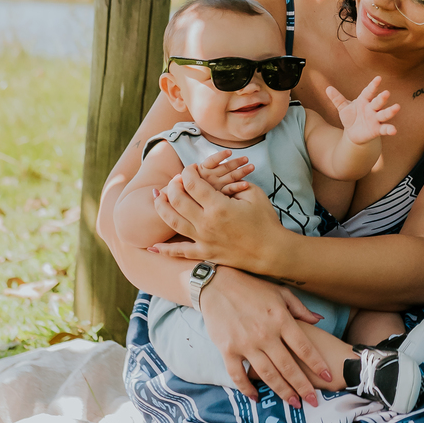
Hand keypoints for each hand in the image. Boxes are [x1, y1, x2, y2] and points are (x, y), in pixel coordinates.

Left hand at [150, 163, 286, 271]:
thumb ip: (235, 184)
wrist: (271, 252)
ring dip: (162, 208)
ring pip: (173, 222)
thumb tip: (220, 181)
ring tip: (157, 198)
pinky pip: (180, 252)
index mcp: (219, 206)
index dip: (188, 172)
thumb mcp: (254, 194)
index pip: (193, 183)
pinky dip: (164, 250)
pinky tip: (153, 246)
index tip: (191, 168)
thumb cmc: (265, 221)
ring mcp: (203, 240)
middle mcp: (206, 223)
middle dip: (173, 186)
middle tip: (175, 180)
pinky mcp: (205, 254)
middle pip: (178, 200)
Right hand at [196, 151, 252, 197]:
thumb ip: (208, 164)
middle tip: (246, 158)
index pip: (212, 161)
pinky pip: (230, 189)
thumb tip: (217, 153)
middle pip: (225, 167)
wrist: (194, 196)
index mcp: (204, 168)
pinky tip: (246, 184)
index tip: (229, 152)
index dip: (221, 156)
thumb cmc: (200, 179)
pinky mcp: (220, 193)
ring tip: (252, 167)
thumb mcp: (200, 170)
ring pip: (230, 177)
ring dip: (242, 171)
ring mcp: (215, 186)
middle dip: (236, 162)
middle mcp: (209, 177)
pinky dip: (238, 186)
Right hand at [198, 266, 331, 404]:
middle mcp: (265, 334)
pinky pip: (238, 374)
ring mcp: (246, 343)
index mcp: (280, 319)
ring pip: (267, 374)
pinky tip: (256, 398)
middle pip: (288, 366)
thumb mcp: (280, 292)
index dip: (317, 363)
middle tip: (313, 401)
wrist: (217, 285)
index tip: (328, 376)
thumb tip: (319, 320)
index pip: (303, 347)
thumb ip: (300, 309)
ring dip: (281, 391)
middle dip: (302, 386)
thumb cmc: (251, 287)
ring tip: (293, 403)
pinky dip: (247, 389)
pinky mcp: (227, 349)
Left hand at [326, 75, 399, 147]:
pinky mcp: (377, 130)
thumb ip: (337, 99)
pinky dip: (389, 129)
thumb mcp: (343, 108)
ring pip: (384, 114)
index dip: (373, 85)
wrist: (354, 134)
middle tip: (386, 93)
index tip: (378, 78)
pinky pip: (384, 129)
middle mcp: (372, 108)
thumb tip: (327, 88)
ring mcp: (376, 119)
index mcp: (364, 100)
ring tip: (397, 107)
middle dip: (382, 98)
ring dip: (390, 111)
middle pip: (378, 102)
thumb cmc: (351, 117)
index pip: (369, 91)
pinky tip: (394, 130)